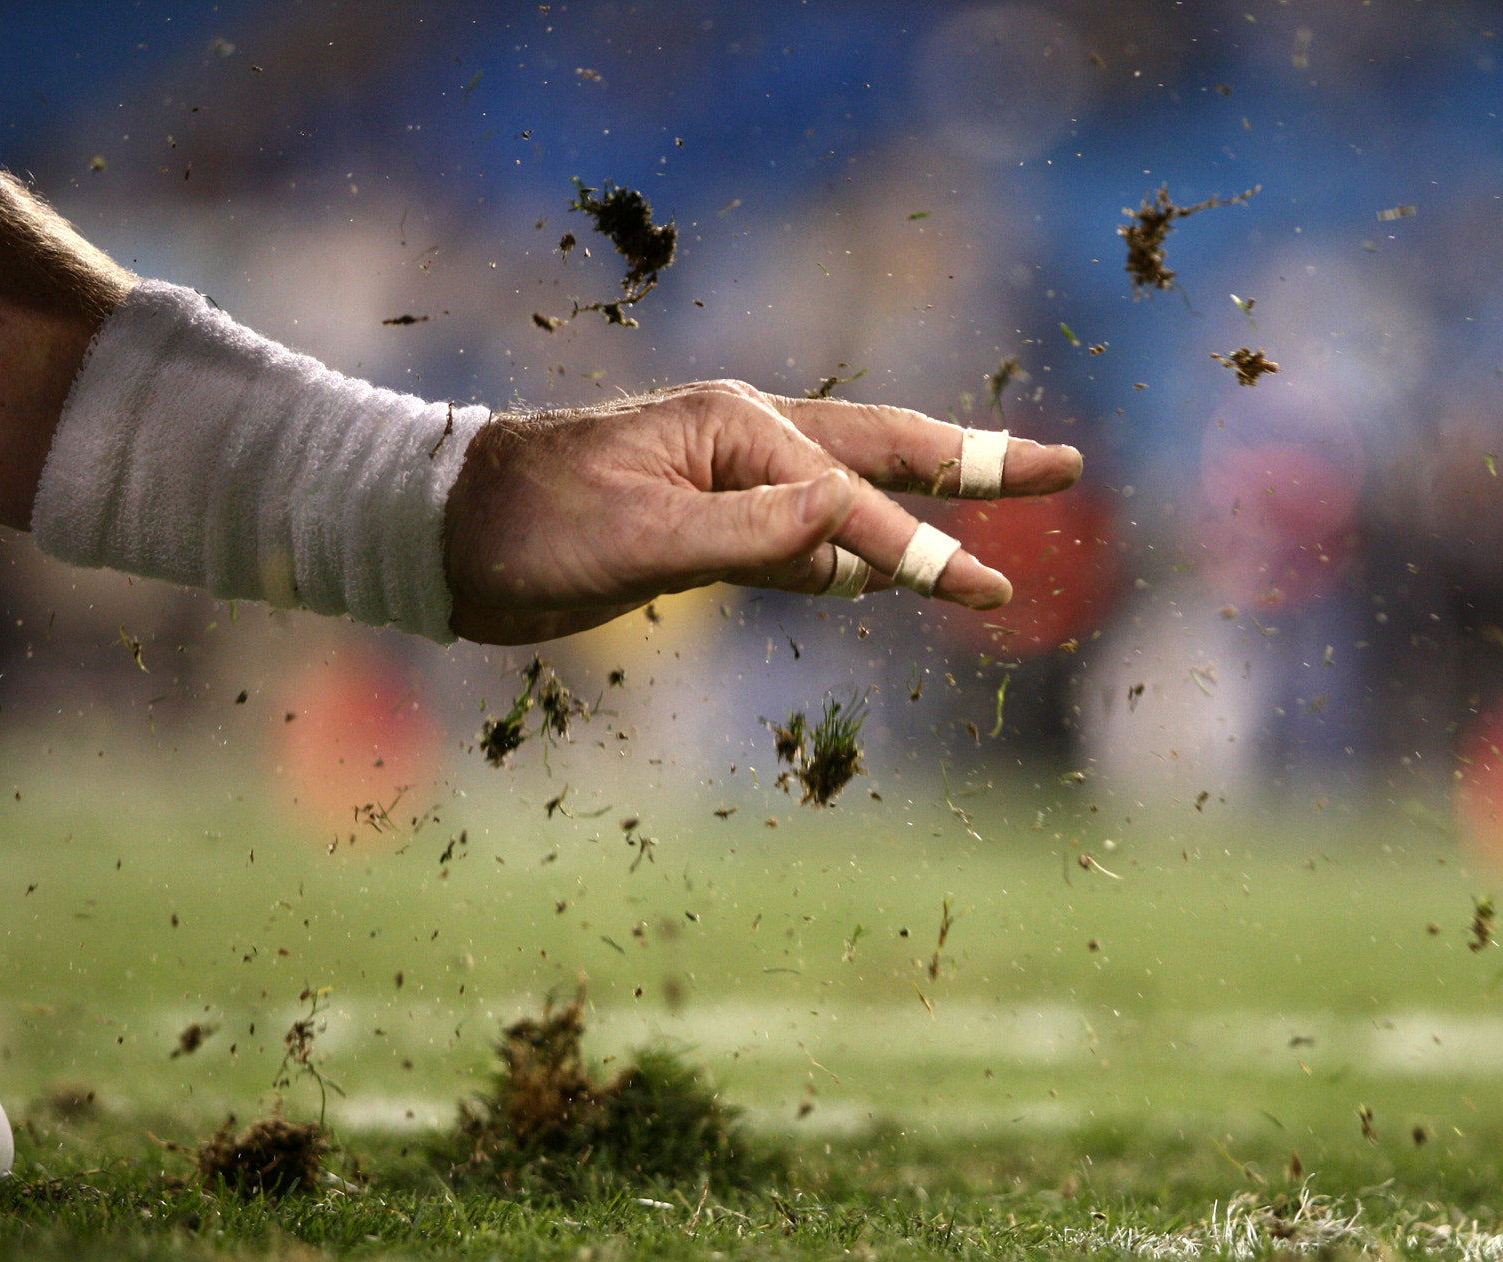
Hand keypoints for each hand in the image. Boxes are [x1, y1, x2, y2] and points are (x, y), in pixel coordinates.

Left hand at [442, 379, 1083, 644]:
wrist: (440, 534)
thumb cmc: (527, 527)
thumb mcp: (640, 538)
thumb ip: (754, 536)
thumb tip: (855, 532)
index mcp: (738, 429)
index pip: (855, 501)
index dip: (928, 551)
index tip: (992, 591)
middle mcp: (746, 441)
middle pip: (887, 449)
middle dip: (976, 461)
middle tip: (1062, 465)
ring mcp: (730, 479)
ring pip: (854, 489)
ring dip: (927, 498)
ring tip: (1002, 486)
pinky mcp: (708, 524)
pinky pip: (807, 536)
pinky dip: (857, 549)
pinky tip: (886, 570)